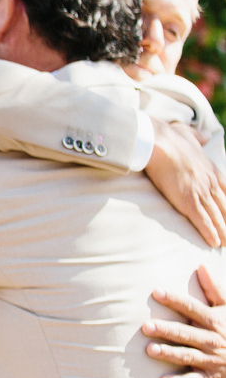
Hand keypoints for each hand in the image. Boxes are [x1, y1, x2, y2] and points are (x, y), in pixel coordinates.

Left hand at [144, 264, 225, 377]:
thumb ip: (214, 289)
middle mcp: (212, 340)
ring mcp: (212, 359)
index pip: (193, 308)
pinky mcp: (211, 377)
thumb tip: (200, 265)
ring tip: (150, 350)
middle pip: (187, 333)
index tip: (156, 292)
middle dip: (167, 330)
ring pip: (188, 356)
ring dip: (170, 354)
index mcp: (215, 321)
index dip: (175, 300)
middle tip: (145, 326)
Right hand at [145, 118, 225, 247]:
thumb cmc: (169, 137)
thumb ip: (198, 136)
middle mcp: (210, 183)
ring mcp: (201, 193)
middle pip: (225, 207)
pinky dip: (210, 232)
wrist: (157, 143)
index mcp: (211, 169)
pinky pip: (203, 221)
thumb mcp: (189, 134)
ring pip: (216, 217)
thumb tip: (206, 135)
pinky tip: (214, 243)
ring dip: (223, 232)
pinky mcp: (188, 201)